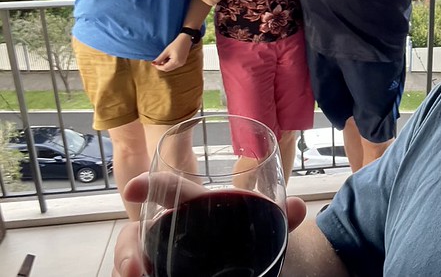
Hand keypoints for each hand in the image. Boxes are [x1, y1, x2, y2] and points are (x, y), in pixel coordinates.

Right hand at [112, 173, 307, 276]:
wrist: (248, 263)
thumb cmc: (244, 236)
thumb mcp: (261, 227)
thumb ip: (279, 218)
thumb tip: (297, 207)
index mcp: (192, 208)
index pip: (166, 190)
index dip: (148, 186)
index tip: (133, 189)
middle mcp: (166, 233)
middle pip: (134, 235)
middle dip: (127, 250)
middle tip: (136, 269)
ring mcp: (158, 259)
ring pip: (129, 263)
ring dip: (127, 270)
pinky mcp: (160, 274)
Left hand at [151, 34, 191, 71]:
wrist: (185, 40)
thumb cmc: (176, 44)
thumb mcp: (166, 51)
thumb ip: (160, 58)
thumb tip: (153, 63)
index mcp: (176, 62)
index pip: (165, 68)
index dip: (158, 67)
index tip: (154, 63)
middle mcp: (179, 64)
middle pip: (168, 69)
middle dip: (162, 66)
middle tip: (157, 61)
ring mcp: (182, 64)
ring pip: (171, 68)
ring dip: (166, 65)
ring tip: (164, 58)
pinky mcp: (182, 62)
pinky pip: (174, 65)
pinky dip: (170, 64)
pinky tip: (168, 58)